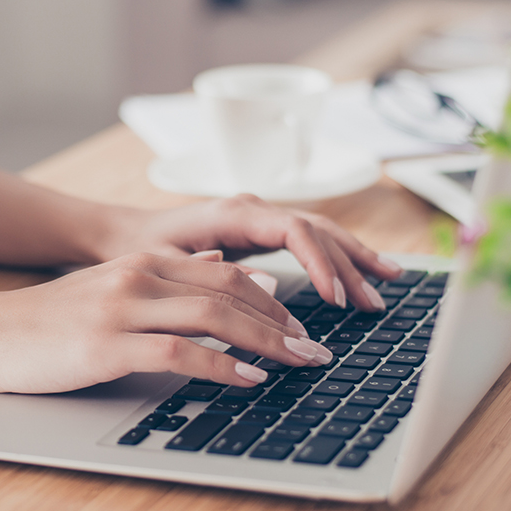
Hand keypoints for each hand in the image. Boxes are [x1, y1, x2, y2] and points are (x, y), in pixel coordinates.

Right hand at [0, 252, 334, 393]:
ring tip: (298, 364)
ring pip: (214, 317)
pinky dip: (222, 367)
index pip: (226, 272)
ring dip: (266, 342)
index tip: (301, 326)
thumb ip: (166, 277)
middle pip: (231, 291)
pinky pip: (179, 353)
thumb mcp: (113, 287)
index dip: (273, 299)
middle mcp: (139, 277)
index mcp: (144, 262)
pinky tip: (248, 380)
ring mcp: (123, 309)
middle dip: (282, 322)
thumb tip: (221, 268)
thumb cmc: (49, 319)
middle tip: (315, 349)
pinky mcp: (108, 344)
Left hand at [99, 194, 403, 311]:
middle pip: (317, 229)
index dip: (319, 263)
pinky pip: (310, 240)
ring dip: (353, 258)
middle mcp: (253, 209)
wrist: (122, 235)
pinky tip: (363, 274)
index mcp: (233, 213)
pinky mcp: (262, 232)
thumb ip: (211, 273)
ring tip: (388, 284)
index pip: (293, 230)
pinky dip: (339, 257)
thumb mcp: (168, 266)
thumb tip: (266, 288)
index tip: (334, 298)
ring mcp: (261, 218)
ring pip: (320, 232)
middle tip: (373, 302)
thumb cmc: (139, 249)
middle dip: (349, 264)